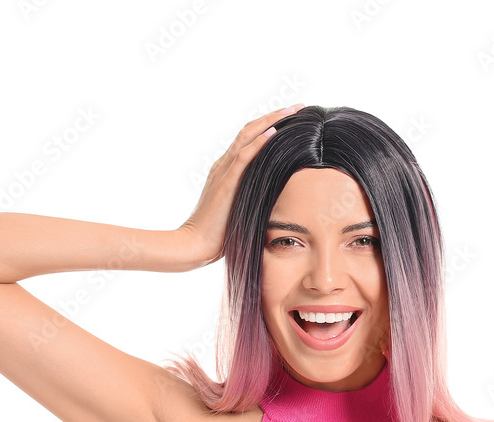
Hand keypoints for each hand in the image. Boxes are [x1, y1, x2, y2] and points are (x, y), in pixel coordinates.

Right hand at [178, 104, 304, 267]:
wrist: (194, 244)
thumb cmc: (217, 235)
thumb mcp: (238, 210)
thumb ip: (250, 198)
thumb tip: (272, 200)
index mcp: (227, 170)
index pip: (249, 139)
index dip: (270, 126)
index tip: (292, 118)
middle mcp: (224, 165)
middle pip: (250, 131)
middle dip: (275, 116)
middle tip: (299, 106)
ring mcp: (224, 172)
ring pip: (247, 137)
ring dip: (271, 122)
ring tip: (292, 111)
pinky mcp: (226, 183)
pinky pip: (243, 157)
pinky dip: (258, 143)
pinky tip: (274, 132)